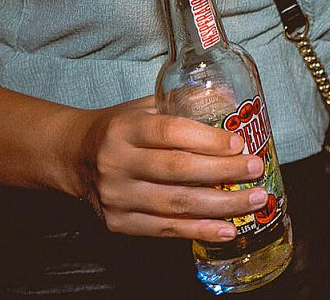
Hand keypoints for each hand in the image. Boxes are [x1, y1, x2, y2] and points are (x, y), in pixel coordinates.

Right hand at [71, 97, 268, 241]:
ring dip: (221, 205)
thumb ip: (183, 104)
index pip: (171, 132)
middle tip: (256, 169)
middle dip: (224, 172)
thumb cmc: (120, 129)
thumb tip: (231, 99)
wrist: (73, 157)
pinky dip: (200, 230)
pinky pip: (165, 229)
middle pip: (178, 170)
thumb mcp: (145, 107)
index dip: (208, 140)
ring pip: (176, 204)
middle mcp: (117, 162)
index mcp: (125, 129)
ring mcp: (116, 196)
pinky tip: (227, 228)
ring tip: (254, 200)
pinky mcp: (118, 223)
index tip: (240, 143)